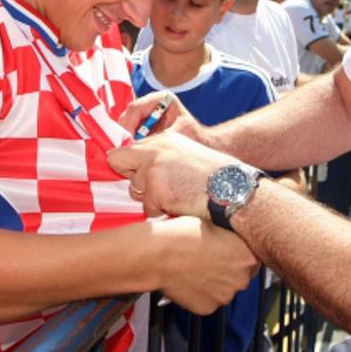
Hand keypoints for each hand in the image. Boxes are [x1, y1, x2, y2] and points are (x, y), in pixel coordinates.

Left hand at [108, 131, 235, 219]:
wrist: (232, 188)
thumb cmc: (215, 176)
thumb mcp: (186, 154)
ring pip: (134, 190)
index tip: (133, 172)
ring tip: (176, 194)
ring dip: (150, 198)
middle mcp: (155, 151)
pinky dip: (161, 212)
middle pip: (118, 162)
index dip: (128, 162)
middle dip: (131, 177)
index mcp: (163, 139)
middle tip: (155, 186)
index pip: (126, 148)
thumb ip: (161, 156)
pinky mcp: (155, 191)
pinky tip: (179, 204)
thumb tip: (136, 170)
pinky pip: (147, 208)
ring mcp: (153, 170)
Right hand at [118, 90, 209, 143]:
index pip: (136, 108)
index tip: (127, 142)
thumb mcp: (179, 134)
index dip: (128, 125)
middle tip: (126, 149)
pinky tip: (135, 152)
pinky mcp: (144, 126)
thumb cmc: (196, 137)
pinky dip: (130, 143)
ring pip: (126, 124)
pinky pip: (131, 133)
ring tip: (131, 152)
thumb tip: (138, 145)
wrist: (203, 144)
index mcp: (162, 98)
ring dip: (126, 138)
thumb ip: (160, 136)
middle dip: (125, 133)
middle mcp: (152, 103)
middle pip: (128, 115)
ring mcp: (147, 115)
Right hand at [151, 215, 258, 314]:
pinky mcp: (208, 308)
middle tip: (208, 259)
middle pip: (239, 276)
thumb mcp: (214, 224)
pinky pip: (208, 301)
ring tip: (195, 268)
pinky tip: (189, 279)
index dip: (236, 254)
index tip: (227, 252)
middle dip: (226, 269)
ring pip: (223, 289)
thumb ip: (230, 237)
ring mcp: (225, 296)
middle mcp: (241, 279)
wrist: (159, 254)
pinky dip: (200, 293)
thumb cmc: (182, 235)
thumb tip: (231, 239)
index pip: (252, 259)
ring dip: (214, 282)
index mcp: (247, 256)